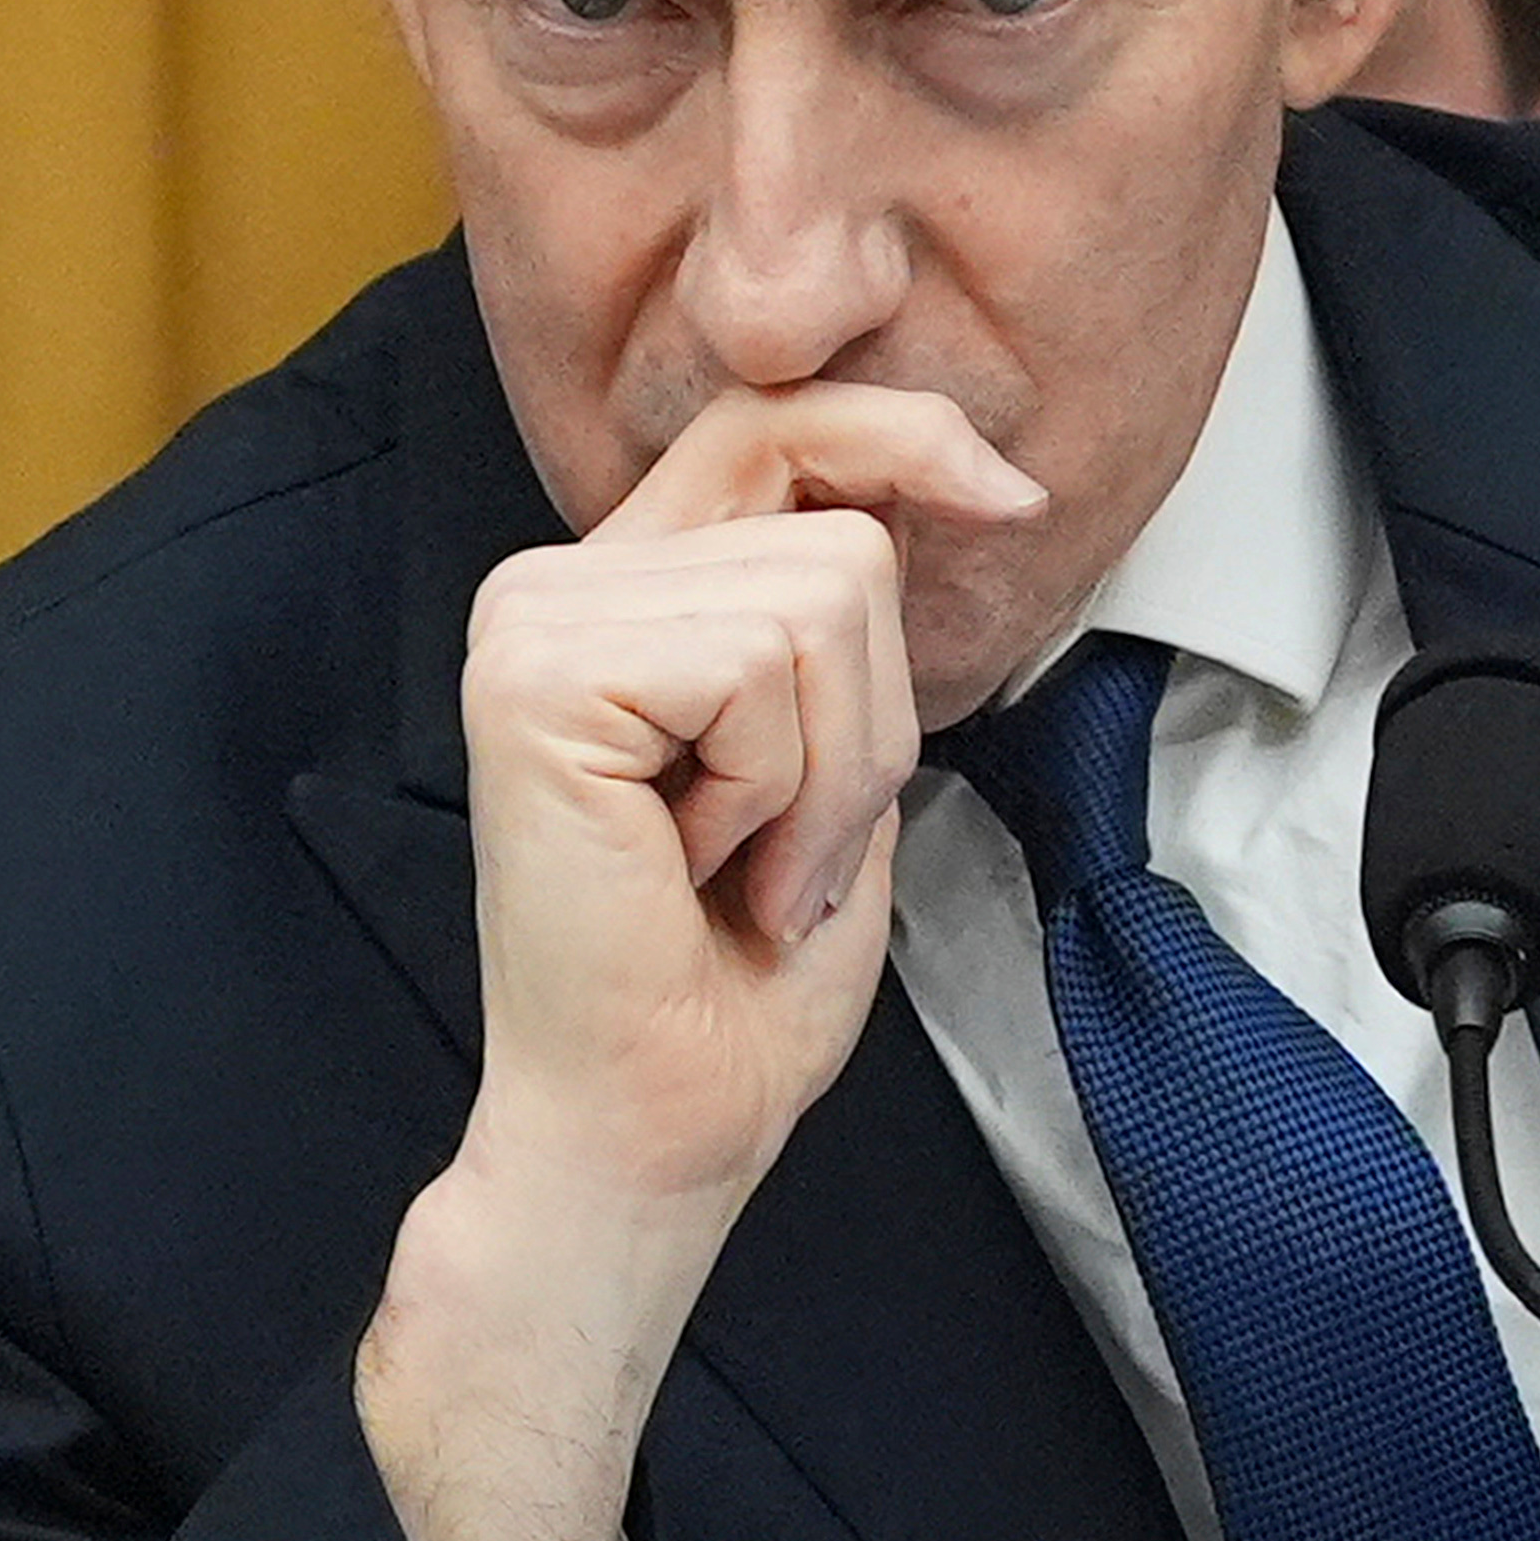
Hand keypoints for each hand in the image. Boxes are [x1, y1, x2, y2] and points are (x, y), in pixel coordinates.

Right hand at [357, 380, 1043, 1540]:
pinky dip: (782, 790)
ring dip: (831, 770)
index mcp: (613, 589)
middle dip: (868, 717)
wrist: (655, 1115)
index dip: (900, 436)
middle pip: (837, 540)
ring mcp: (532, 624)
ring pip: (819, 601)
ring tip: (745, 863)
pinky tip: (704, 865)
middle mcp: (552, 583)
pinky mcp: (537, 680)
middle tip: (782, 847)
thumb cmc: (734, 968)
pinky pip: (762, 668)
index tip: (1007, 499)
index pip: (771, 426)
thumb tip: (944, 471)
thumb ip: (831, 602)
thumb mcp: (826, 743)